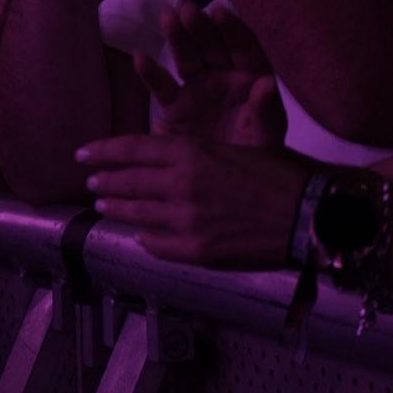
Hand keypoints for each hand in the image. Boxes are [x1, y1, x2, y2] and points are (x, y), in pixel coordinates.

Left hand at [76, 134, 308, 266]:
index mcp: (192, 152)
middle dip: (106, 181)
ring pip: (137, 214)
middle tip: (92, 182)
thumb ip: (200, 148)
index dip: (104, 151)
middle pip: (128, 181)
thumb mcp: (238, 145)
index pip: (133, 149)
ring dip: (117, 209)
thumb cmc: (281, 175)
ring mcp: (186, 220)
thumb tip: (169, 142)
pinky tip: (140, 237)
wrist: (308, 214)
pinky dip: (146, 240)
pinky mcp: (197, 250)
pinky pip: (158, 245)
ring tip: (104, 206)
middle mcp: (182, 184)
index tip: (83, 153)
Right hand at [139, 2, 285, 146]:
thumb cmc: (257, 153)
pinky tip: (139, 57)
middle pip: (212, 46)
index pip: (243, 48)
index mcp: (251, 77)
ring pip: (187, 58)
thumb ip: (267, 110)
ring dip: (177, 37)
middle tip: (187, 9)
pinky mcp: (176, 107)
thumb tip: (268, 84)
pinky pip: (163, 87)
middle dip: (201, 28)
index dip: (232, 30)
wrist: (229, 184)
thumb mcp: (267, 135)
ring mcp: (198, 88)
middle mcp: (224, 76)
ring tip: (167, 17)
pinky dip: (151, 73)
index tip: (219, 12)